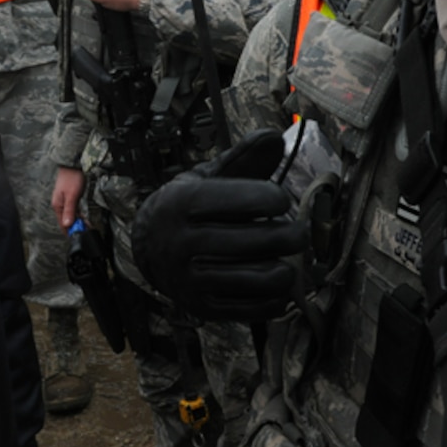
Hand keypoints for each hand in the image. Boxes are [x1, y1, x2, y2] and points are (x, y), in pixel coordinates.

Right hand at [52, 166, 85, 230]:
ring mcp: (65, 201)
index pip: (63, 224)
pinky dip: (79, 214)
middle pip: (67, 221)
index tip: (79, 236)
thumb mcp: (72, 195)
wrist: (73, 164)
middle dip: (76, 227)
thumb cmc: (72, 178)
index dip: (71, 231)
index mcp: (58, 206)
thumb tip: (67, 225)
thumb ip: (70, 210)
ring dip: (78, 221)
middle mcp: (60, 205)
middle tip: (86, 231)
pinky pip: (74, 210)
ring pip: (71, 216)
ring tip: (87, 226)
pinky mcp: (70, 198)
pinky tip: (84, 218)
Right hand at [132, 129, 305, 319]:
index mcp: (183, 203)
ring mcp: (191, 279)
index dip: (272, 198)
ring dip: (285, 270)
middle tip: (298, 233)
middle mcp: (182, 242)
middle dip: (290, 235)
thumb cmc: (188, 208)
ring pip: (257, 279)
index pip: (240, 200)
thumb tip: (273, 136)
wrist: (149, 248)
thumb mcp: (207, 177)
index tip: (281, 200)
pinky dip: (275, 299)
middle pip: (255, 241)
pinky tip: (278, 284)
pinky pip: (251, 310)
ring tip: (289, 260)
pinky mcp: (202, 306)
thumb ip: (242, 159)